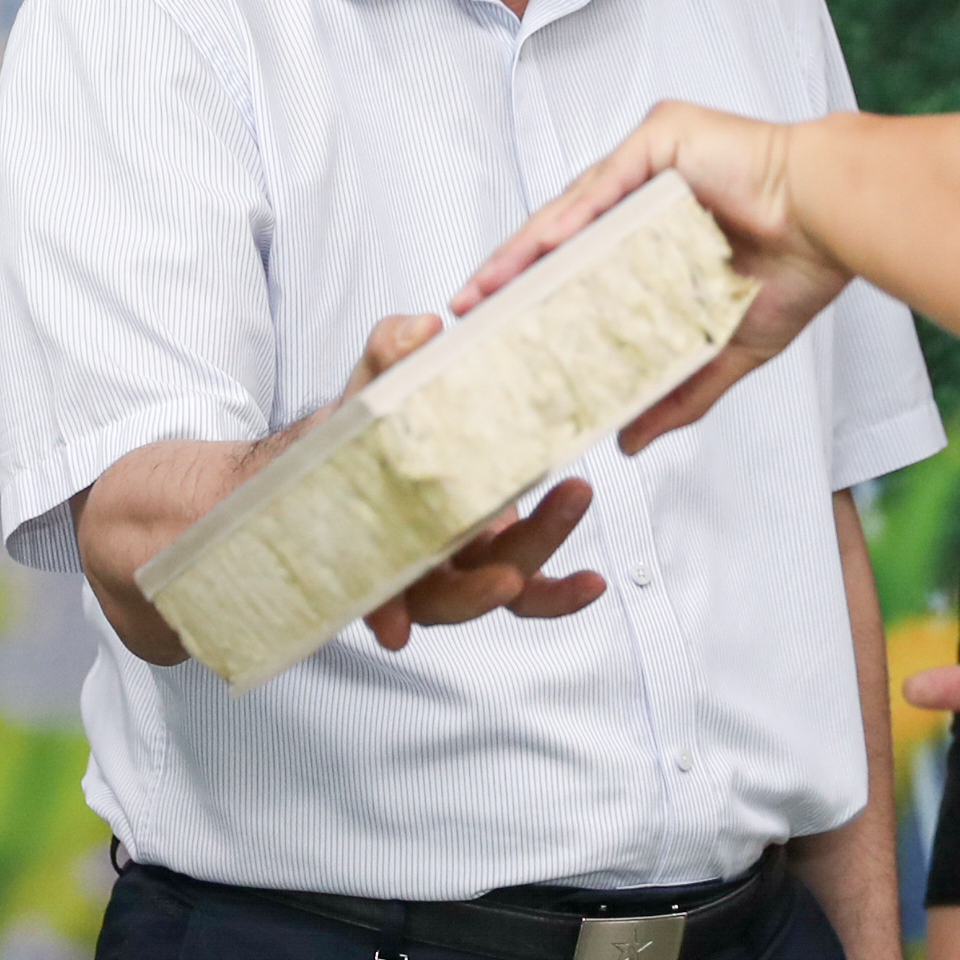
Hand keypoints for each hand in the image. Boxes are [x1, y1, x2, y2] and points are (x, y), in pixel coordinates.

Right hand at [338, 316, 605, 647]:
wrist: (388, 435)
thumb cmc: (365, 422)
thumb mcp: (371, 378)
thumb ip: (391, 351)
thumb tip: (423, 331)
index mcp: (374, 527)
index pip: (370, 578)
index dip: (379, 606)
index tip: (394, 628)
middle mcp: (417, 559)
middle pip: (446, 596)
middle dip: (480, 589)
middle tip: (512, 569)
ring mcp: (460, 562)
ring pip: (498, 584)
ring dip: (537, 554)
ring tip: (574, 497)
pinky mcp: (497, 553)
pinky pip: (530, 586)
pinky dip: (561, 592)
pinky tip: (594, 582)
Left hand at [457, 104, 857, 448]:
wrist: (839, 221)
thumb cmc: (798, 270)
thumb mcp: (726, 347)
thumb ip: (680, 392)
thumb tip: (633, 442)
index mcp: (662, 228)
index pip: (584, 261)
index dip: (539, 294)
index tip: (497, 330)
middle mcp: (650, 188)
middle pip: (567, 233)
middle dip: (514, 275)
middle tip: (469, 312)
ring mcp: (653, 159)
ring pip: (575, 207)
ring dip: (525, 249)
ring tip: (483, 289)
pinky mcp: (663, 136)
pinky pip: (605, 181)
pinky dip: (571, 216)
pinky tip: (536, 251)